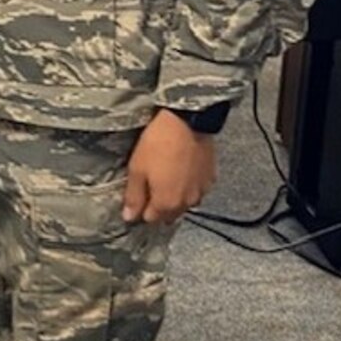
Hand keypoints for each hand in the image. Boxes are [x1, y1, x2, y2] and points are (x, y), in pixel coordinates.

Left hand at [122, 110, 216, 225]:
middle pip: (169, 214)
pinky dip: (189, 185)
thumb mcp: (137, 169)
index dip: (141, 209)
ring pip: (185, 202)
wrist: (189, 121)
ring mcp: (202, 190)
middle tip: (150, 185)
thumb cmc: (159, 144)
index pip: (150, 219)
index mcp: (167, 204)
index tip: (137, 196)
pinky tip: (182, 171)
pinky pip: (197, 189)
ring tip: (167, 176)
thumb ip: (134, 197)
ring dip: (175, 196)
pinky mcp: (211, 177)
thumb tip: (129, 217)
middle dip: (159, 205)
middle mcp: (187, 203)